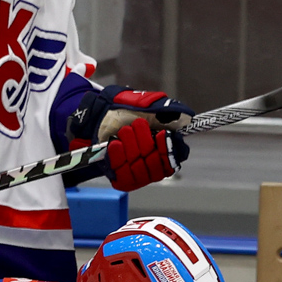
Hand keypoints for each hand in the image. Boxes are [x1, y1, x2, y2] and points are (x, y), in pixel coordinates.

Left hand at [66, 85, 192, 190]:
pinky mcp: (123, 180)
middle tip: (135, 126)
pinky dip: (120, 159)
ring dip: (132, 148)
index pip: (175, 156)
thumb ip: (163, 107)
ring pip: (141, 170)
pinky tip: (115, 145)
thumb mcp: (141, 102)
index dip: (169, 149)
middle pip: (156, 163)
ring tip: (123, 132)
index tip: (162, 135)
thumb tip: (187, 113)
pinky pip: (126, 177)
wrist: (94, 116)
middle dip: (145, 142)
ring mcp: (138, 173)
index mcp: (162, 145)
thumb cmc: (120, 109)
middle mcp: (153, 162)